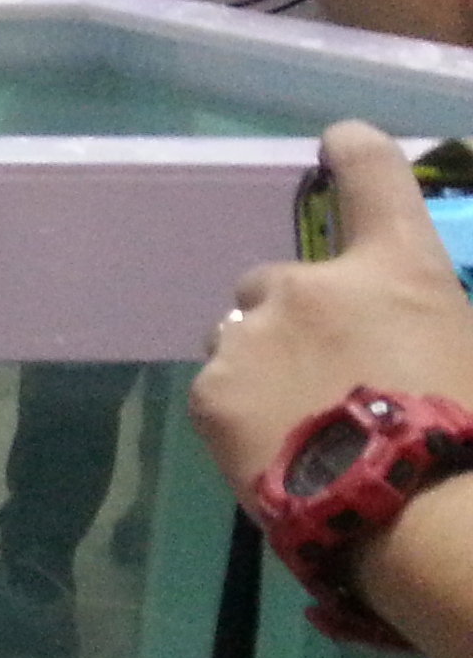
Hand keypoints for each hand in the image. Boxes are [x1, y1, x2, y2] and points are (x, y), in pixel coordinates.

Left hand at [194, 120, 472, 499]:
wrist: (412, 516)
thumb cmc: (467, 432)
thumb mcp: (466, 345)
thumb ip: (423, 320)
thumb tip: (399, 331)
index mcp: (394, 267)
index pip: (372, 175)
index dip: (354, 151)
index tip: (338, 141)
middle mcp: (312, 283)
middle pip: (279, 280)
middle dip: (295, 316)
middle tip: (326, 376)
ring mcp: (253, 334)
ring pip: (240, 335)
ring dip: (262, 361)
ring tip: (298, 422)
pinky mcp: (210, 391)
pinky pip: (218, 387)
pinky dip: (239, 411)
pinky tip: (273, 451)